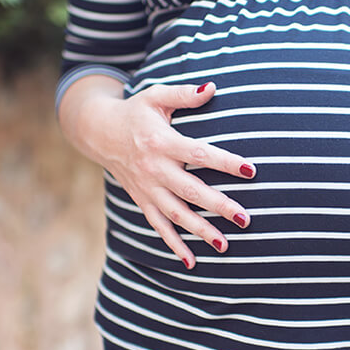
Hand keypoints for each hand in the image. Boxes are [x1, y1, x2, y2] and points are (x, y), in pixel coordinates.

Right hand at [59, 78, 256, 268]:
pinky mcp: (142, 200)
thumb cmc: (136, 112)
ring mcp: (147, 188)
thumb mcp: (156, 96)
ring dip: (200, 231)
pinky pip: (159, 226)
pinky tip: (192, 262)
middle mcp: (154, 168)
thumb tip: (212, 88)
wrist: (99, 132)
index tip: (250, 170)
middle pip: (191, 190)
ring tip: (226, 245)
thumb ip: (184, 95)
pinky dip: (173, 245)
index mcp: (162, 141)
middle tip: (245, 219)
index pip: (199, 154)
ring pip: (176, 214)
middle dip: (218, 206)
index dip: (225, 162)